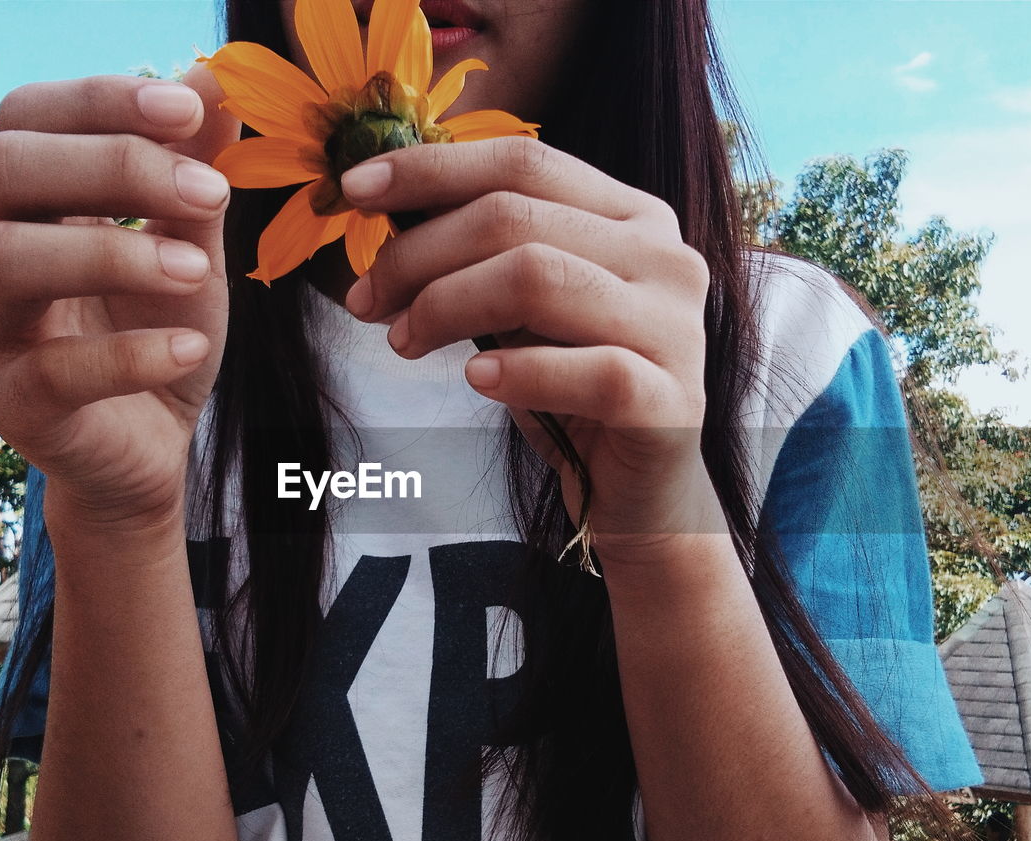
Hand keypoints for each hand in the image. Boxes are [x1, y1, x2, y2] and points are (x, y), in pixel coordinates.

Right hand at [0, 69, 238, 526]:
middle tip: (212, 191)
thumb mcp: (194, 246)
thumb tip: (212, 78)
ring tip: (200, 269)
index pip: (29, 116)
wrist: (154, 443)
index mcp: (30, 202)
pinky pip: (51, 370)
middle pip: (2, 167)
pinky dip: (128, 354)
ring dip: (112, 253)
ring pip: (4, 259)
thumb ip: (194, 173)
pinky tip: (189, 347)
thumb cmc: (161, 331)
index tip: (189, 111)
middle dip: (112, 164)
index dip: (103, 100)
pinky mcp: (13, 404)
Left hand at [338, 137, 718, 561]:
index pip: (523, 160)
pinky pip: (589, 370)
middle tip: (365, 299)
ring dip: (446, 305)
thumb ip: (482, 255)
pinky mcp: (670, 401)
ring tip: (403, 342)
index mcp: (632, 217)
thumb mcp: (523, 309)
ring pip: (538, 279)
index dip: (431, 169)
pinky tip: (476, 379)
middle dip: (418, 254)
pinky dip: (520, 371)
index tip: (355, 188)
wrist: (638, 490)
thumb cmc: (570, 391)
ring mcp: (675, 328)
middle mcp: (664, 257)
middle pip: (515, 218)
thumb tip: (388, 208)